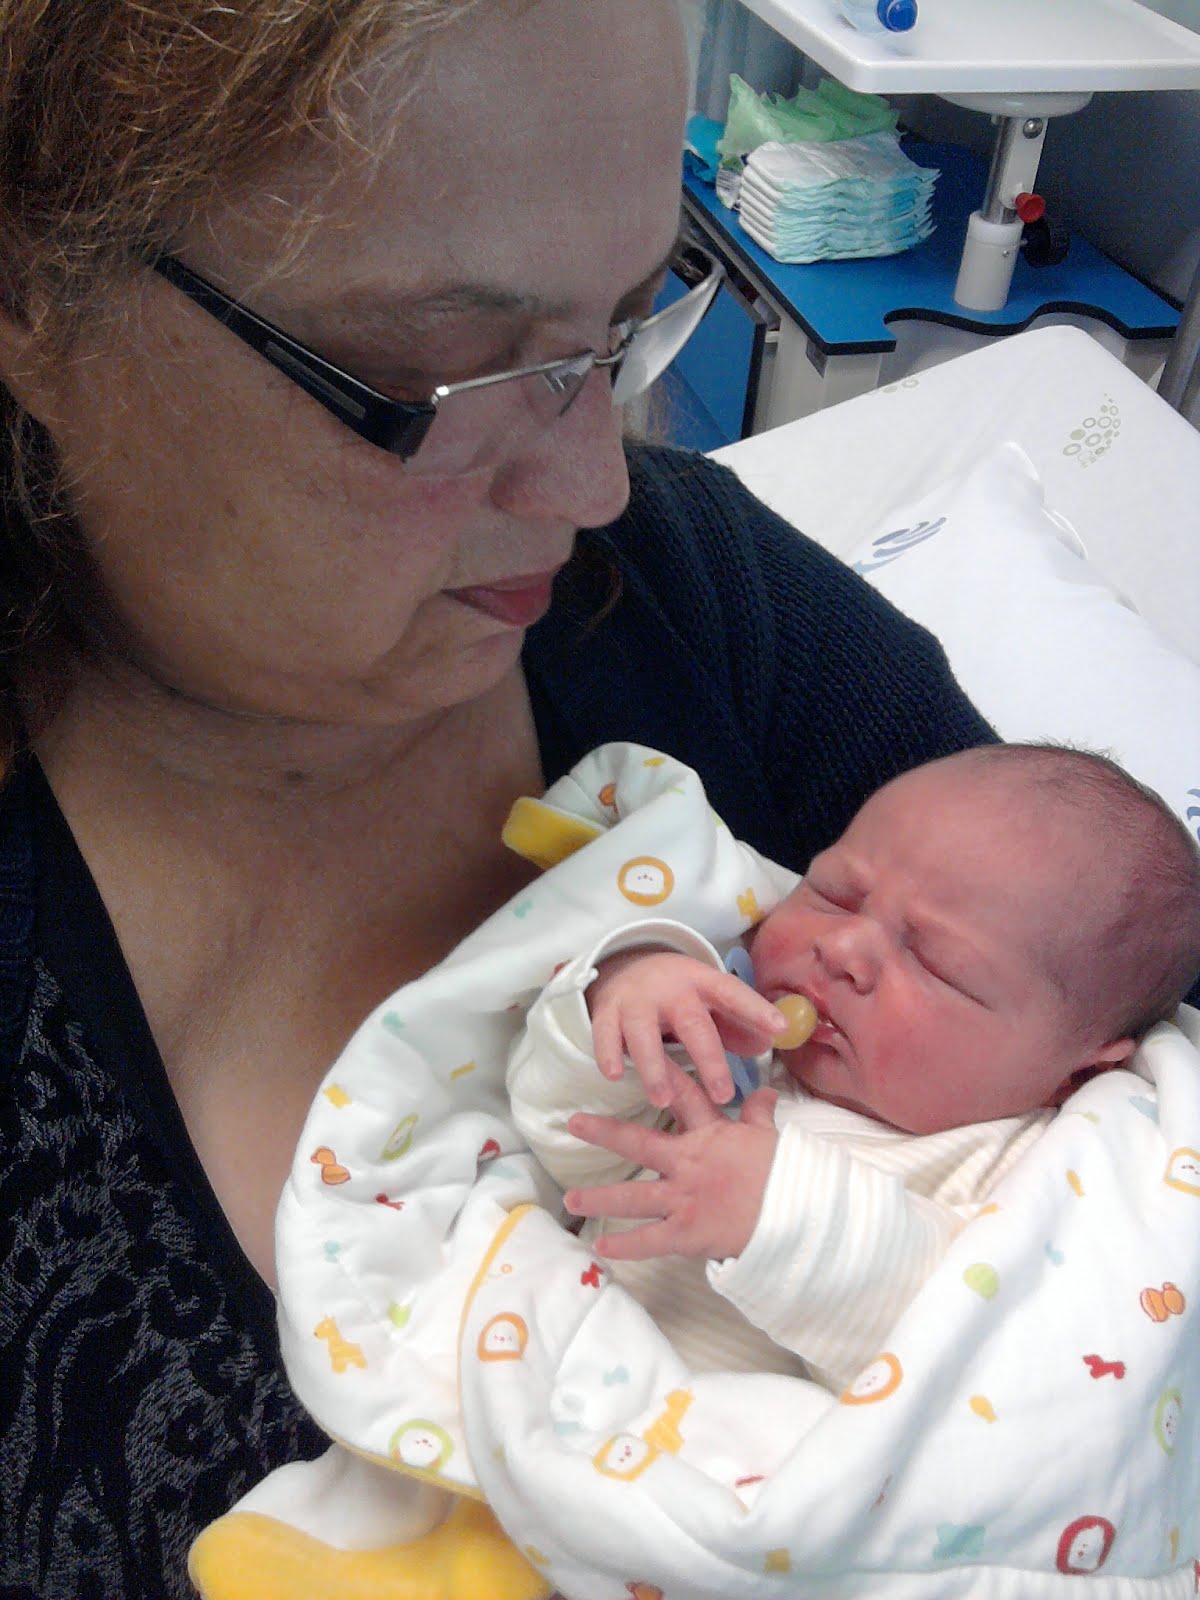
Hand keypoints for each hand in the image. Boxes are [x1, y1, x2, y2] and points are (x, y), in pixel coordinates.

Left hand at [564, 1076, 779, 1261]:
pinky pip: (650, 1240)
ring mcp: (684, 1199)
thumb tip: (765, 1091)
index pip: (682, 1096)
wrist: (795, 1215)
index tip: (632, 1057)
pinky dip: (625, 1246)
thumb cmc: (785, 1175)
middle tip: (573, 1124)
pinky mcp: (686, 1233)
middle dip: (605, 1132)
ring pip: (634, 1196)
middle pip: (639, 1142)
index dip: (658, 1077)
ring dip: (600, 1199)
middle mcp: (688, 1163)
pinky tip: (601, 1248)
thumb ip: (758, 1114)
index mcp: (709, 1135)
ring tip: (571, 1200)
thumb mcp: (770, 1137)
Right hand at [588, 948, 785, 1106]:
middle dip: (708, 1059)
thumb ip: (738, 1024)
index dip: (756, 1009)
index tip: (780, 1029)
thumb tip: (767, 1046)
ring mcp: (636, 999)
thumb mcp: (709, 999)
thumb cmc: (680, 996)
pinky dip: (608, 1054)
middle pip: (691, 1022)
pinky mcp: (607, 1011)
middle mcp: (670, 988)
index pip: (733, 993)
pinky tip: (614, 1075)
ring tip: (663, 1100)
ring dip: (654, 1067)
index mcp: (702, 981)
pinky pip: (604, 1034)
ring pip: (643, 1032)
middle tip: (724, 1095)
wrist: (627, 966)